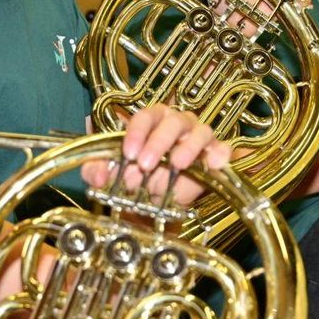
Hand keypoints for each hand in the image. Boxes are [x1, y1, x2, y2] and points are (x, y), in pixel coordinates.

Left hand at [81, 103, 231, 205]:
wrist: (156, 202)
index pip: (145, 116)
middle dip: (159, 142)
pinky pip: (222, 149)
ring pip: (199, 131)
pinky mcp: (215, 154)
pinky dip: (219, 154)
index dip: (136, 133)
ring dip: (188, 147)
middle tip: (146, 164)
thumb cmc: (136, 177)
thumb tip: (96, 175)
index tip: (128, 153)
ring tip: (177, 164)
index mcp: (151, 121)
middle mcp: (177, 124)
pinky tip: (212, 164)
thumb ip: (97, 171)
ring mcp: (198, 137)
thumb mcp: (111, 175)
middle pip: (173, 121)